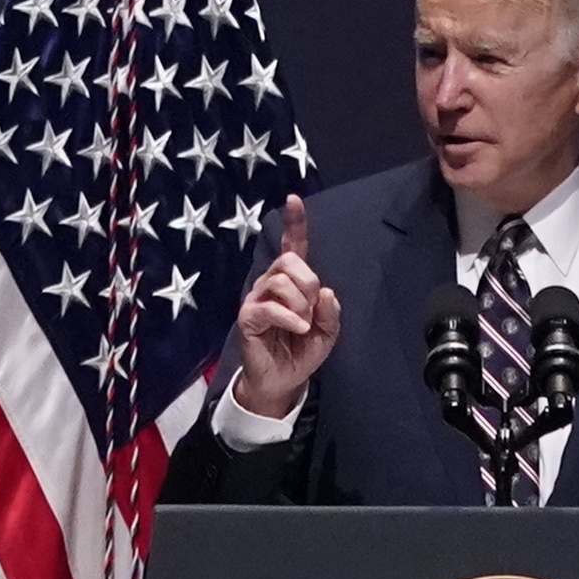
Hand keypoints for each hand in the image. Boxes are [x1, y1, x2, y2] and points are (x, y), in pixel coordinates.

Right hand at [229, 196, 335, 416]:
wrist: (283, 381)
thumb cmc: (302, 351)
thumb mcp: (327, 333)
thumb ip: (331, 312)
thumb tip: (325, 293)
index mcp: (292, 281)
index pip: (292, 246)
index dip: (294, 222)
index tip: (293, 198)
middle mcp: (271, 283)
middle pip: (289, 262)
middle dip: (309, 283)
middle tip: (311, 310)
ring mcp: (257, 298)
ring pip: (280, 281)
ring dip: (300, 304)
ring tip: (302, 325)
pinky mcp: (248, 317)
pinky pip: (269, 306)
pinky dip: (289, 317)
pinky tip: (298, 328)